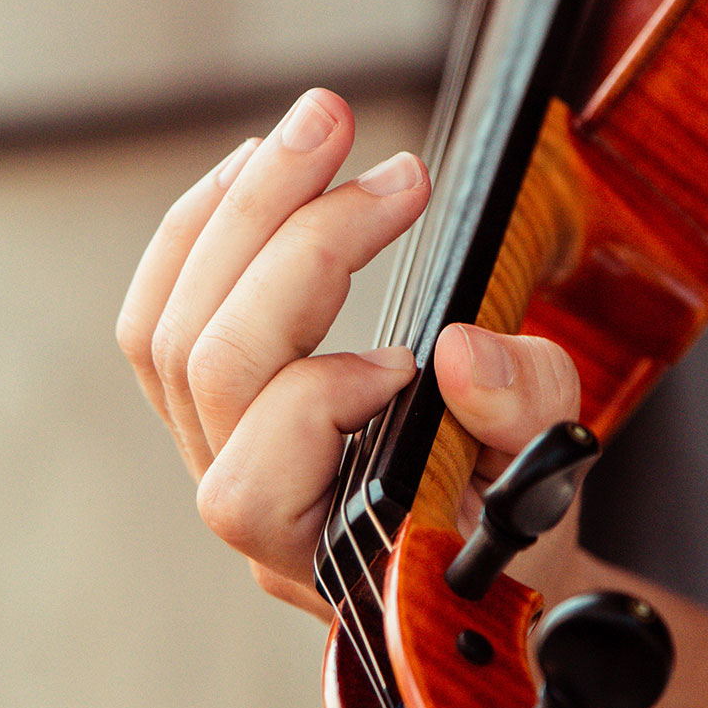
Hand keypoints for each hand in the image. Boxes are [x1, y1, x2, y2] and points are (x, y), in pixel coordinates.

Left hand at [117, 89, 584, 619]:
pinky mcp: (208, 411)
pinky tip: (255, 169)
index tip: (414, 355)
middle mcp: (250, 513)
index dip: (326, 394)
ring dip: (234, 213)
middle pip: (208, 364)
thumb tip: (463, 350)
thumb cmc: (511, 537)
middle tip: (368, 142)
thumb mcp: (551, 484)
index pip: (264, 472)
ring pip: (163, 334)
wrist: (478, 572)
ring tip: (312, 134)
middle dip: (287, 236)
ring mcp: (216, 459)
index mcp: (322, 554)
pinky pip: (157, 321)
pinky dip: (198, 233)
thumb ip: (523, 418)